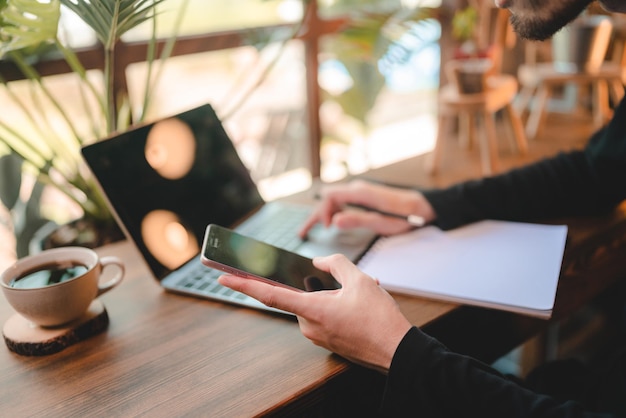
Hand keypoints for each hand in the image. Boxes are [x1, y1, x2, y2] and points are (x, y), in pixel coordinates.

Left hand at [218, 254, 411, 371]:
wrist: (397, 352)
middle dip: (319, 286)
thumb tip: (319, 262)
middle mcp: (309, 326)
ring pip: (315, 306)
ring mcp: (318, 337)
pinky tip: (359, 305)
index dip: (244, 285)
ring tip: (361, 294)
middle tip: (345, 284)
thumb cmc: (379, 319)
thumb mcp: (360, 280)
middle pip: (301, 296)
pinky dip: (337, 307)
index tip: (222, 278)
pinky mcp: (328, 342)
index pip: (270, 294)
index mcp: (312, 310)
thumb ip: (335, 264)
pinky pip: (324, 317)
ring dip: (332, 296)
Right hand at [299, 180, 435, 237]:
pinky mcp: (364, 196)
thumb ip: (358, 220)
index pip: (331, 197)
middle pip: (328, 198)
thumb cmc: (406, 216)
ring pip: (334, 199)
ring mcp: (361, 191)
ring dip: (322, 213)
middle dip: (315, 215)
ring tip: (310, 229)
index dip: (322, 212)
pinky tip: (331, 222)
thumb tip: (334, 221)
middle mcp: (358, 189)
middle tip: (302, 233)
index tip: (325, 228)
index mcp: (360, 193)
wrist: (423, 207)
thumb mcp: (382, 223)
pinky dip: (333, 211)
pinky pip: (342, 201)